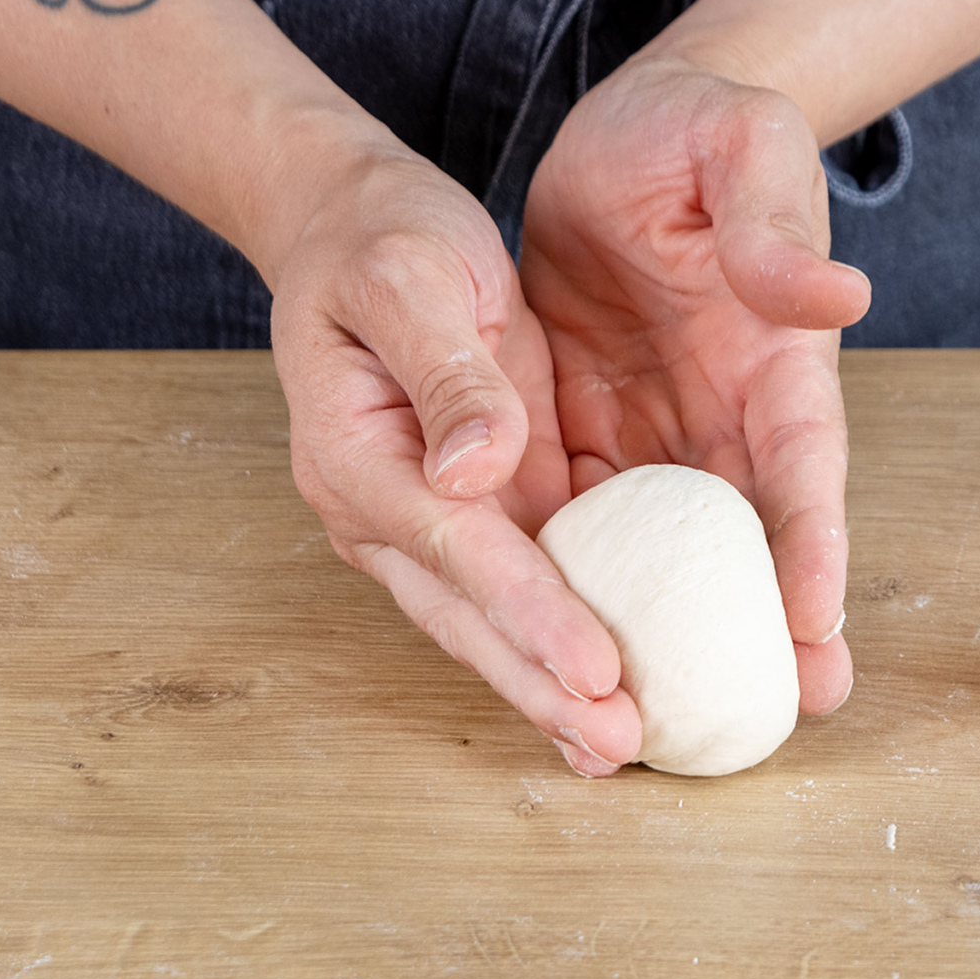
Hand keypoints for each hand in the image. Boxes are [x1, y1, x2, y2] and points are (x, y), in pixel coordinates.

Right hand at [268, 148, 639, 775]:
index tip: (595, 670)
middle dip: (541, 686)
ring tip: (619, 749)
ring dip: (550, 684)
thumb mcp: (412, 277)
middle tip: (617, 748)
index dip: (530, 613)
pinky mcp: (476, 505)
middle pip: (469, 615)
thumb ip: (446, 373)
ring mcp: (428, 517)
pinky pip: (521, 584)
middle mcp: (387, 507)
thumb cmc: (382, 240)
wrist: (360, 230)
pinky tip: (611, 682)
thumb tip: (473, 469)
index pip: (458, 549)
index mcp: (360, 453)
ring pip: (492, 619)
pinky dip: (560, 635)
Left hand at [520, 55, 871, 713]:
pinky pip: (585, 512)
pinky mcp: (592, 426)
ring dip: (670, 625)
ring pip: (668, 548)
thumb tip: (836, 294)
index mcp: (776, 359)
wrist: (625, 137)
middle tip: (790, 712)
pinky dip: (583, 577)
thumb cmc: (700, 132)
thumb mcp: (742, 149)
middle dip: (775, 625)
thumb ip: (775, 223)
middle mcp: (726, 414)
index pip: (805, 463)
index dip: (814, 545)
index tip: (817, 625)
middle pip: (755, 536)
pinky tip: (566, 637)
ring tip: (669, 708)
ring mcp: (660, 429)